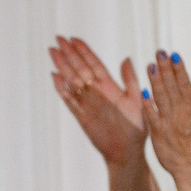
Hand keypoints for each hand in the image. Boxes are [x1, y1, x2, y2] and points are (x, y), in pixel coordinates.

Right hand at [47, 37, 146, 166]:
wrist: (127, 152)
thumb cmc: (136, 129)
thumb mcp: (137, 101)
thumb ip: (130, 80)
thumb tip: (126, 58)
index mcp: (110, 87)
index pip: (94, 64)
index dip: (84, 51)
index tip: (74, 39)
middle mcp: (96, 93)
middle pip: (80, 69)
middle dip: (69, 54)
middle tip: (58, 38)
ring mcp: (87, 103)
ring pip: (72, 81)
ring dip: (62, 66)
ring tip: (53, 52)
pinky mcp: (81, 116)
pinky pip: (69, 100)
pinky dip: (62, 89)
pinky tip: (55, 77)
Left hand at [140, 49, 190, 180]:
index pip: (186, 84)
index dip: (179, 69)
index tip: (174, 55)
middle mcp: (182, 113)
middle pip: (172, 86)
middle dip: (165, 68)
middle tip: (159, 53)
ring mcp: (169, 122)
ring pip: (161, 96)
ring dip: (155, 80)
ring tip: (150, 65)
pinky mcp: (158, 132)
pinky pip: (152, 114)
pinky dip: (148, 103)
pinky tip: (143, 90)